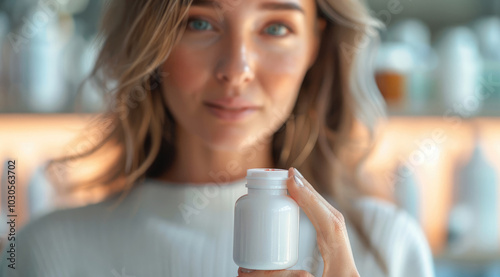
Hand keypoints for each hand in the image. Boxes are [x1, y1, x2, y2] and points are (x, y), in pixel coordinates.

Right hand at [237, 167, 358, 276]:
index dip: (311, 200)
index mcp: (343, 271)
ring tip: (293, 188)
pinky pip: (330, 239)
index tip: (291, 180)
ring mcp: (345, 267)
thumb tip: (245, 269)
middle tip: (289, 176)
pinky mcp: (339, 269)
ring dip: (314, 205)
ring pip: (333, 228)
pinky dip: (317, 220)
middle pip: (333, 221)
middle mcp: (347, 267)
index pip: (330, 226)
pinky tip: (304, 211)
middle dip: (311, 195)